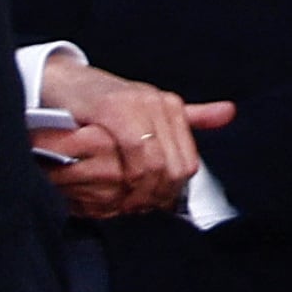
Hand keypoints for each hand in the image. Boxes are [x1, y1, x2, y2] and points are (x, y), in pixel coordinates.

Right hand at [37, 54, 233, 220]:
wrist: (61, 83)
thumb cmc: (102, 102)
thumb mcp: (148, 110)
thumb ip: (188, 116)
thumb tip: (230, 112)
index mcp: (171, 107)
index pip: (187, 162)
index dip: (173, 191)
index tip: (156, 206)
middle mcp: (159, 104)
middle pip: (175, 167)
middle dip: (158, 195)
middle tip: (140, 208)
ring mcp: (138, 105)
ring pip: (157, 164)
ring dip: (142, 191)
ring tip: (128, 204)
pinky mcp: (113, 109)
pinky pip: (135, 152)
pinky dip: (128, 176)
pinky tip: (117, 189)